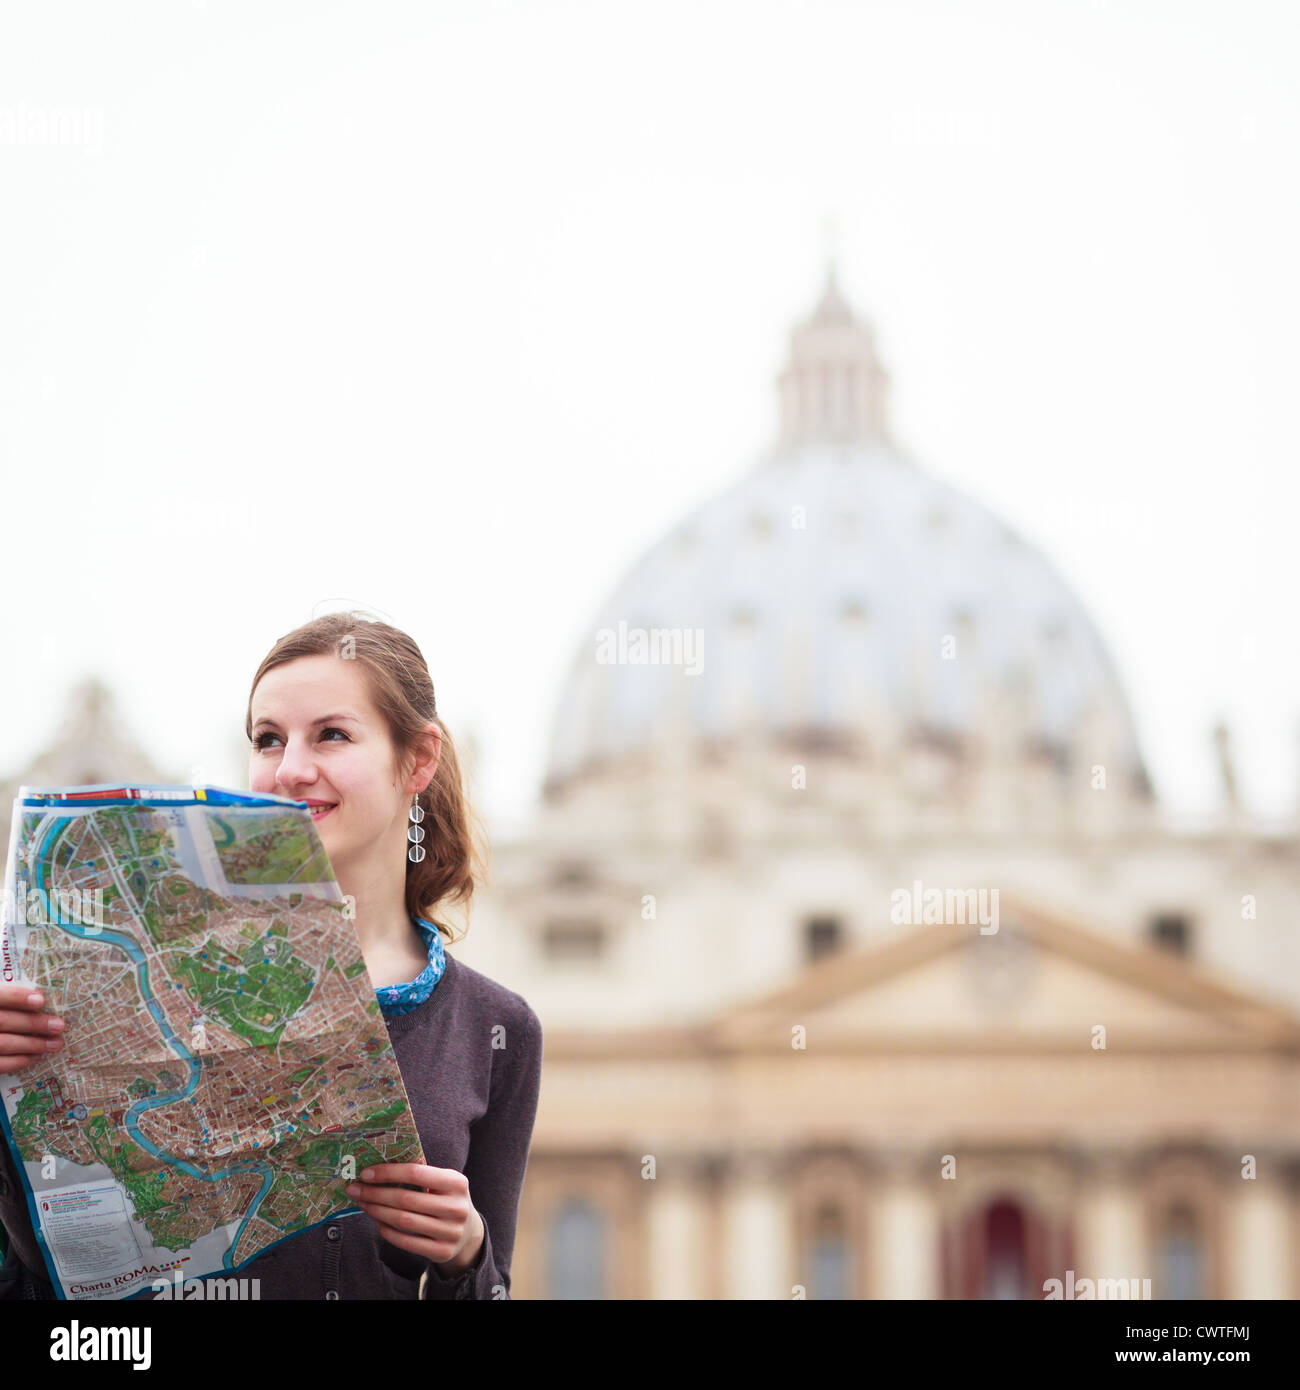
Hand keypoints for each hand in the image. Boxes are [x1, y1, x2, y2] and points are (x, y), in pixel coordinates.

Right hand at [0, 984, 65, 1074]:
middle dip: (33, 1023)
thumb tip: (41, 1000)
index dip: (16, 997)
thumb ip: (10, 999)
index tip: (40, 1000)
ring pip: (3, 1044)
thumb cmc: (0, 1013)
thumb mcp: (0, 1001)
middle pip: (2, 1021)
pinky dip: (18, 1061)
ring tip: (55, 1044)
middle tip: (59, 1026)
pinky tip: (36, 1057)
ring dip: (32, 1044)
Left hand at [345, 1163, 482, 1269]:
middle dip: (375, 1193)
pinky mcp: (441, 1251)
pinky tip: (376, 1220)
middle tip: (355, 1189)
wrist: (468, 1233)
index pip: (417, 1172)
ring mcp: (450, 1232)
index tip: (365, 1173)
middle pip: (405, 1199)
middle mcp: (456, 1207)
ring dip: (376, 1211)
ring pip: (403, 1221)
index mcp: (456, 1183)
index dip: (388, 1172)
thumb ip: (421, 1174)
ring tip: (362, 1203)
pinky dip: (386, 1230)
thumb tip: (378, 1168)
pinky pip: (405, 1241)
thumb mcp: (443, 1183)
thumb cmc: (447, 1199)